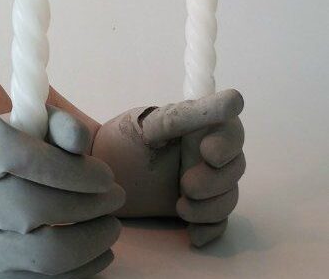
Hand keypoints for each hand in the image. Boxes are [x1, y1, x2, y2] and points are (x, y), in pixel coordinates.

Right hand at [0, 108, 125, 277]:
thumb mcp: (11, 126)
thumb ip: (51, 124)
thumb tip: (82, 142)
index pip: (19, 157)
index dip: (69, 168)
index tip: (104, 174)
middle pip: (33, 206)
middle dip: (88, 203)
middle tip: (116, 195)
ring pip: (41, 252)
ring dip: (91, 240)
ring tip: (112, 224)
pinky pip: (42, 278)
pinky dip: (81, 267)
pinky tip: (101, 250)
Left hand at [93, 90, 244, 245]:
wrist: (99, 176)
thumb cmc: (122, 141)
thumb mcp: (146, 126)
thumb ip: (181, 117)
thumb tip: (232, 99)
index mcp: (199, 127)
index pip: (229, 130)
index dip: (227, 142)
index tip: (208, 152)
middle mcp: (207, 154)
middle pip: (234, 167)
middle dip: (216, 180)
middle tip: (187, 186)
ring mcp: (205, 183)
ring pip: (229, 196)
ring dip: (212, 206)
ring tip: (181, 208)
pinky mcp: (197, 209)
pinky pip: (218, 222)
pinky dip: (210, 229)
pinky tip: (193, 234)